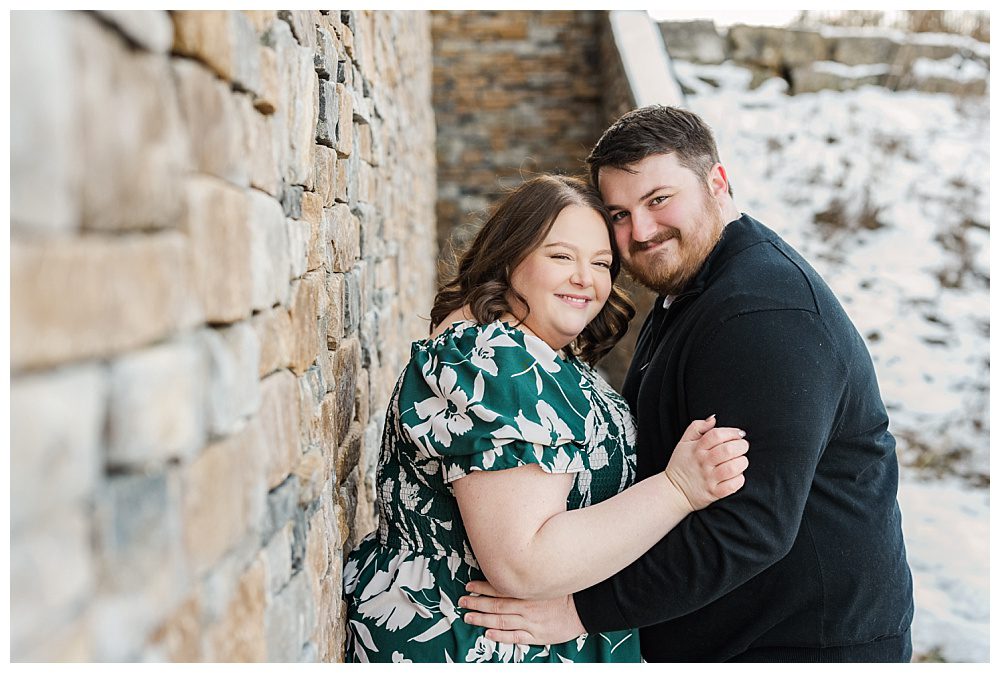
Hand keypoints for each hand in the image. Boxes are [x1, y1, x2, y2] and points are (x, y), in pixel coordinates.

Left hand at [458, 580, 585, 644]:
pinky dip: (500, 636)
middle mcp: (525, 606)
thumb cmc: (566, 590)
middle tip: (462, 602)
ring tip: (468, 618)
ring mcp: (530, 622)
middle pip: (495, 605)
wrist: (584, 608)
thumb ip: (529, 574)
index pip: (499, 588)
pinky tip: (488, 634)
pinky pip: (514, 637)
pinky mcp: (536, 635)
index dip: (482, 587)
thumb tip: (511, 566)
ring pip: (501, 621)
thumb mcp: (547, 576)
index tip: (469, 586)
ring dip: (482, 620)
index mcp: (527, 590)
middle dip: (476, 603)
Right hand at [664, 415, 748, 510]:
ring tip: (740, 461)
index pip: (717, 435)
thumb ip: (697, 427)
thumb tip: (713, 419)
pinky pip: (733, 486)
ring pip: (733, 468)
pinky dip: (739, 479)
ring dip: (742, 462)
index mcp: (697, 448)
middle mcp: (703, 463)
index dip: (732, 432)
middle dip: (741, 446)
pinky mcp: (714, 493)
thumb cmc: (681, 464)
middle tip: (743, 447)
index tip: (739, 434)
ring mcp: (709, 478)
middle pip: (728, 450)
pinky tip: (736, 475)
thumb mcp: (683, 442)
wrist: (673, 491)